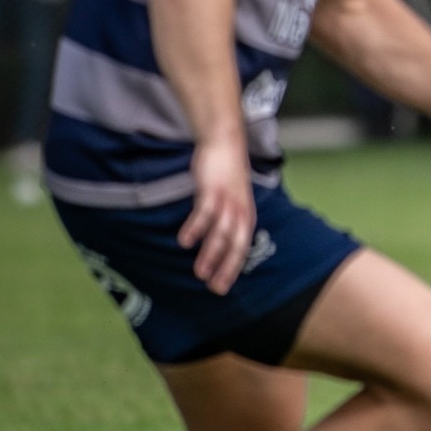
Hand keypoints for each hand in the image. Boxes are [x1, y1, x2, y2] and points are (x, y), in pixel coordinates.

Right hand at [178, 135, 255, 294]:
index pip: (242, 247)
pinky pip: (205, 212)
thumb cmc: (226, 173)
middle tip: (214, 288)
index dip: (233, 267)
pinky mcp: (213, 189)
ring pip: (221, 232)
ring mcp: (228, 200)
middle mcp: (240, 210)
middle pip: (236, 244)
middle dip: (225, 268)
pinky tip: (184, 242)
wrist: (225, 142)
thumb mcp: (231, 199)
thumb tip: (215, 239)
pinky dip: (195, 228)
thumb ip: (226, 218)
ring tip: (199, 272)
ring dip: (210, 254)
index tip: (222, 287)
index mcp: (245, 215)